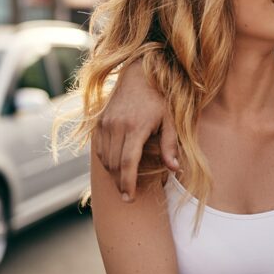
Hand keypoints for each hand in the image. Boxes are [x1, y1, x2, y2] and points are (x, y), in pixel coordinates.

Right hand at [92, 60, 178, 200]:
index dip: (128, 183)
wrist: (139, 75)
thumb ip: (170, 145)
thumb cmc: (159, 99)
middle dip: (120, 183)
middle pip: (114, 164)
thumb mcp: (169, 120)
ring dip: (112, 174)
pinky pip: (97, 148)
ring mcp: (105, 123)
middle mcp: (117, 125)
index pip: (127, 163)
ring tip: (123, 183)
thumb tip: (175, 169)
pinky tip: (114, 167)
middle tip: (127, 196)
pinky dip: (104, 160)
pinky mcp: (98, 121)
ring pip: (103, 158)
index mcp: (136, 127)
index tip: (129, 198)